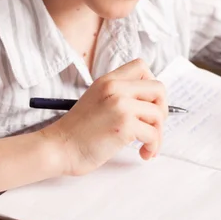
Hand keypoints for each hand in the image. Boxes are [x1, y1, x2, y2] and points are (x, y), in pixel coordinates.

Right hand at [42, 59, 167, 175]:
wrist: (58, 148)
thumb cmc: (77, 131)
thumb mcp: (97, 99)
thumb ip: (119, 95)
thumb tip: (150, 103)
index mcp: (108, 80)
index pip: (142, 67)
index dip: (150, 85)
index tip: (146, 104)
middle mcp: (115, 88)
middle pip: (158, 89)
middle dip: (162, 110)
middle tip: (152, 126)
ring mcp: (120, 105)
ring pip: (159, 114)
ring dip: (158, 133)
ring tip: (147, 145)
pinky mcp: (124, 125)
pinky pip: (154, 134)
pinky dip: (153, 146)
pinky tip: (143, 153)